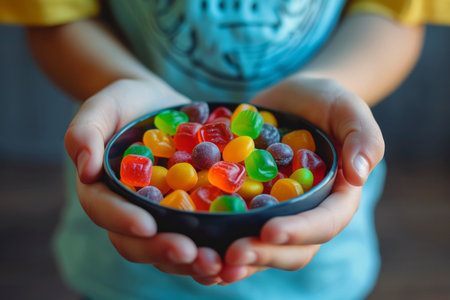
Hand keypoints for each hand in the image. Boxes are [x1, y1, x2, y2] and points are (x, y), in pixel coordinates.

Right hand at [65, 79, 221, 283]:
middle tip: (191, 254)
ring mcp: (160, 215)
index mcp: (102, 190)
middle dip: (162, 251)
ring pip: (168, 247)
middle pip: (137, 242)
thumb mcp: (103, 106)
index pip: (104, 211)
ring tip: (217, 264)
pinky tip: (234, 257)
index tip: (146, 225)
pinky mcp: (188, 212)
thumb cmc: (126, 103)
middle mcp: (129, 210)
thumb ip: (85, 131)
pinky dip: (212, 248)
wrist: (160, 104)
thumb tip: (85, 168)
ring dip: (191, 262)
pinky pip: (196, 236)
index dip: (122, 220)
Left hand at [219, 76, 384, 282]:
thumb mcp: (349, 109)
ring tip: (207, 265)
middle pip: (290, 250)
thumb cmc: (326, 102)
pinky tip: (192, 247)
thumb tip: (358, 174)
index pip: (324, 224)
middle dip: (262, 256)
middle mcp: (306, 214)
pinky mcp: (250, 205)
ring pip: (261, 250)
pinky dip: (216, 244)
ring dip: (236, 262)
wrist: (293, 99)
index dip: (299, 233)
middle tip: (230, 256)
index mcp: (335, 198)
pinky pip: (235, 230)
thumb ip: (363, 138)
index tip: (270, 232)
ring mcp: (276, 213)